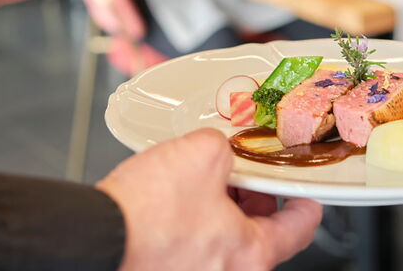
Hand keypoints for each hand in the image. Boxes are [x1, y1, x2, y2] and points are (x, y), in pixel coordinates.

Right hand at [97, 129, 321, 270]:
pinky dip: (191, 221)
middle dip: (251, 196)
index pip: (299, 229)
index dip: (306, 200)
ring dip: (217, 207)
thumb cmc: (146, 215)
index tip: (306, 191)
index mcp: (251, 255)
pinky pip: (193, 245)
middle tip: (243, 171)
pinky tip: (174, 197)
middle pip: (258, 233)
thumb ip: (224, 148)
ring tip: (199, 178)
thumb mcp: (202, 154)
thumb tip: (220, 148)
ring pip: (223, 238)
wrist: (95, 237)